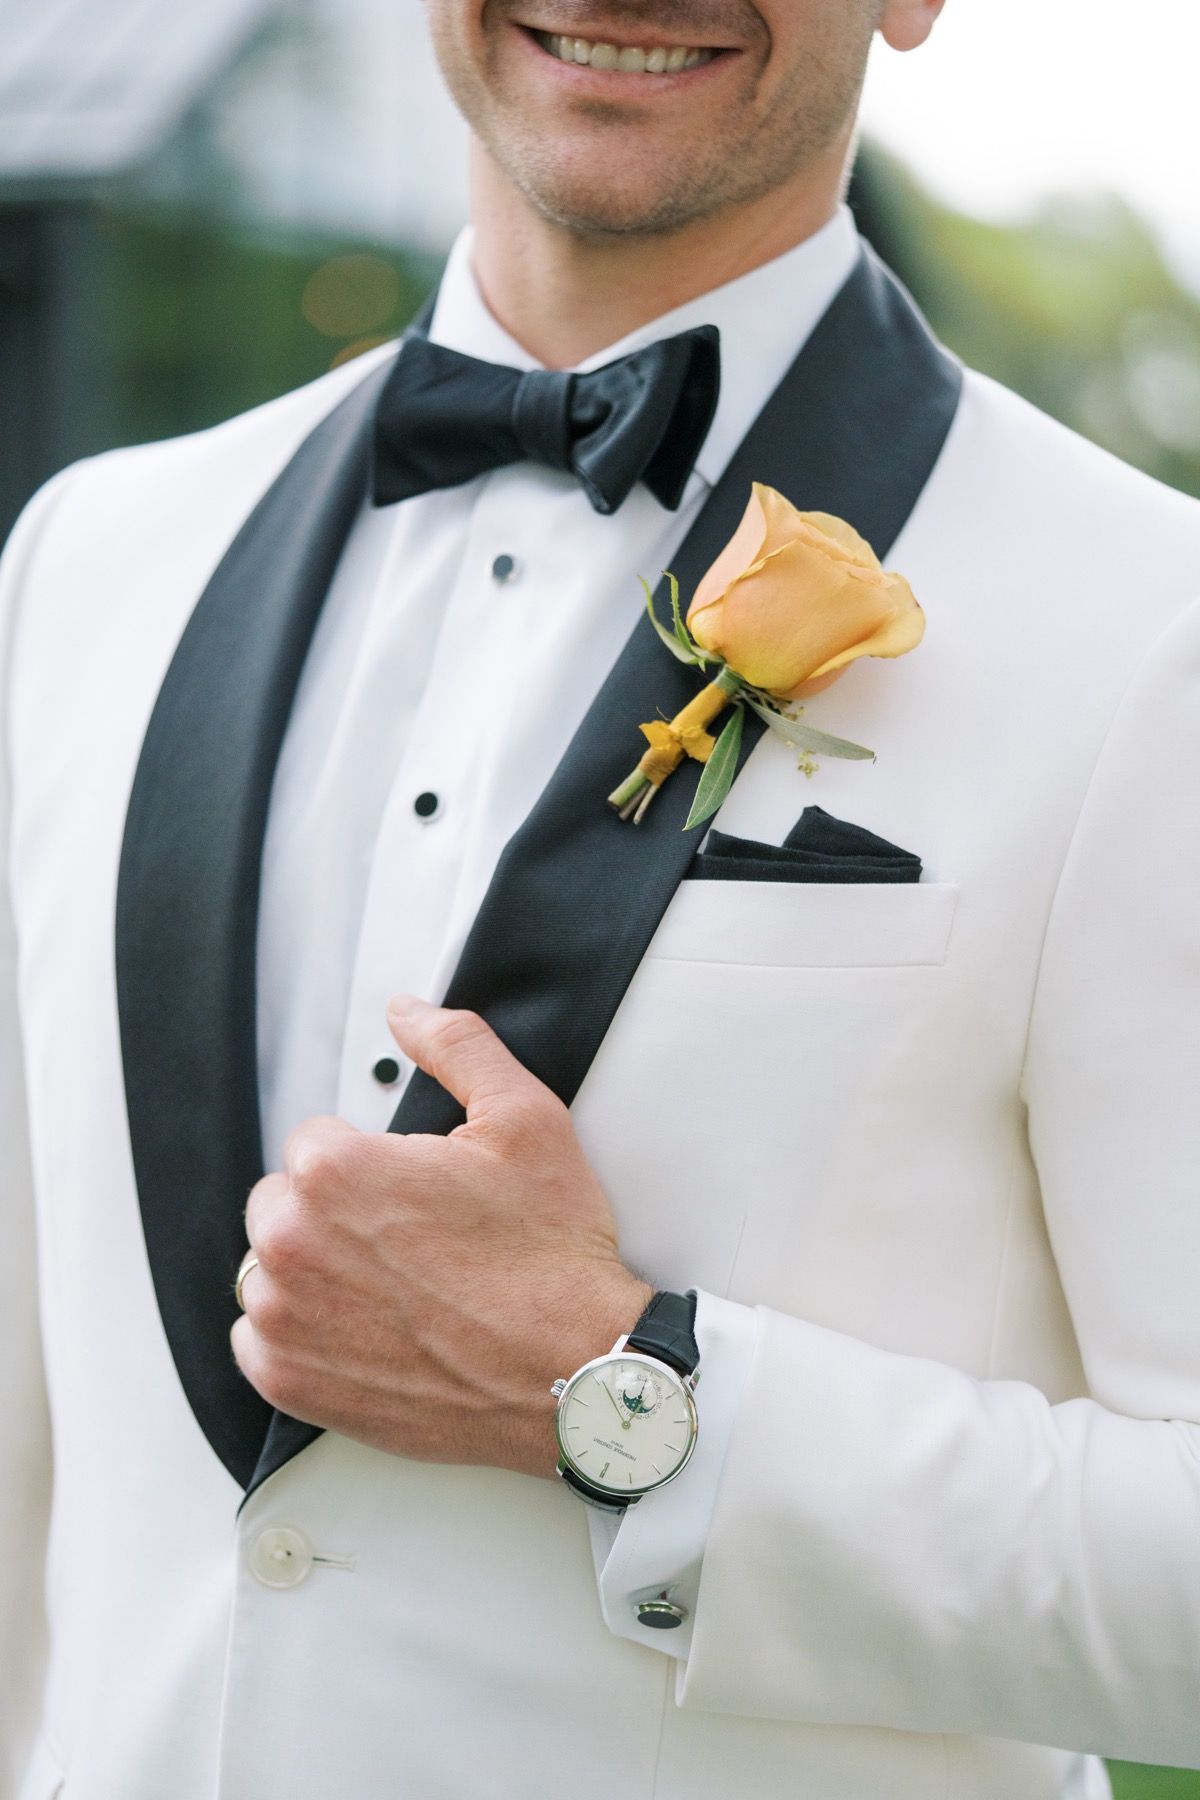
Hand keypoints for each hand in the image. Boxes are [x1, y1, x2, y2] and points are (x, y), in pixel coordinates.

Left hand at [231, 995, 650, 1477]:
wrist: (574, 1373)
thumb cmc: (550, 1258)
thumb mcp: (524, 1119)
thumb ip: (456, 1047)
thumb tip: (409, 1012)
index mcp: (333, 1172)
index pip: (313, 1143)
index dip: (372, 1163)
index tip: (415, 1193)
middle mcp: (292, 1246)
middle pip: (282, 1205)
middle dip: (335, 1214)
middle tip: (410, 1241)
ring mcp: (287, 1321)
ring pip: (269, 1272)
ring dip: (316, 1274)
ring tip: (396, 1289)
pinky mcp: (293, 1384)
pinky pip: (260, 1344)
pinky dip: (303, 1338)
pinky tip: (368, 1331)